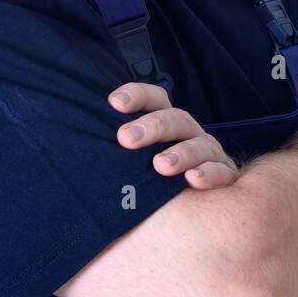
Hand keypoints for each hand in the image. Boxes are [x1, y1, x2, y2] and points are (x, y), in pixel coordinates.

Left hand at [108, 82, 240, 188]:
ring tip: (160, 166)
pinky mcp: (225, 177)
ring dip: (180, 153)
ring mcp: (209, 154)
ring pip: (199, 145)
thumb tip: (72, 145)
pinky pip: (222, 172)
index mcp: (167, 123)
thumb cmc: (159, 178)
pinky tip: (193, 181)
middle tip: (126, 139)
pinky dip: (209, 174)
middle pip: (175, 119)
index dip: (137, 95)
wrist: (205, 201)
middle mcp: (190, 133)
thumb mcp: (136, 160)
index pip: (155, 99)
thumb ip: (117, 149)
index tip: (114, 103)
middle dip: (151, 127)